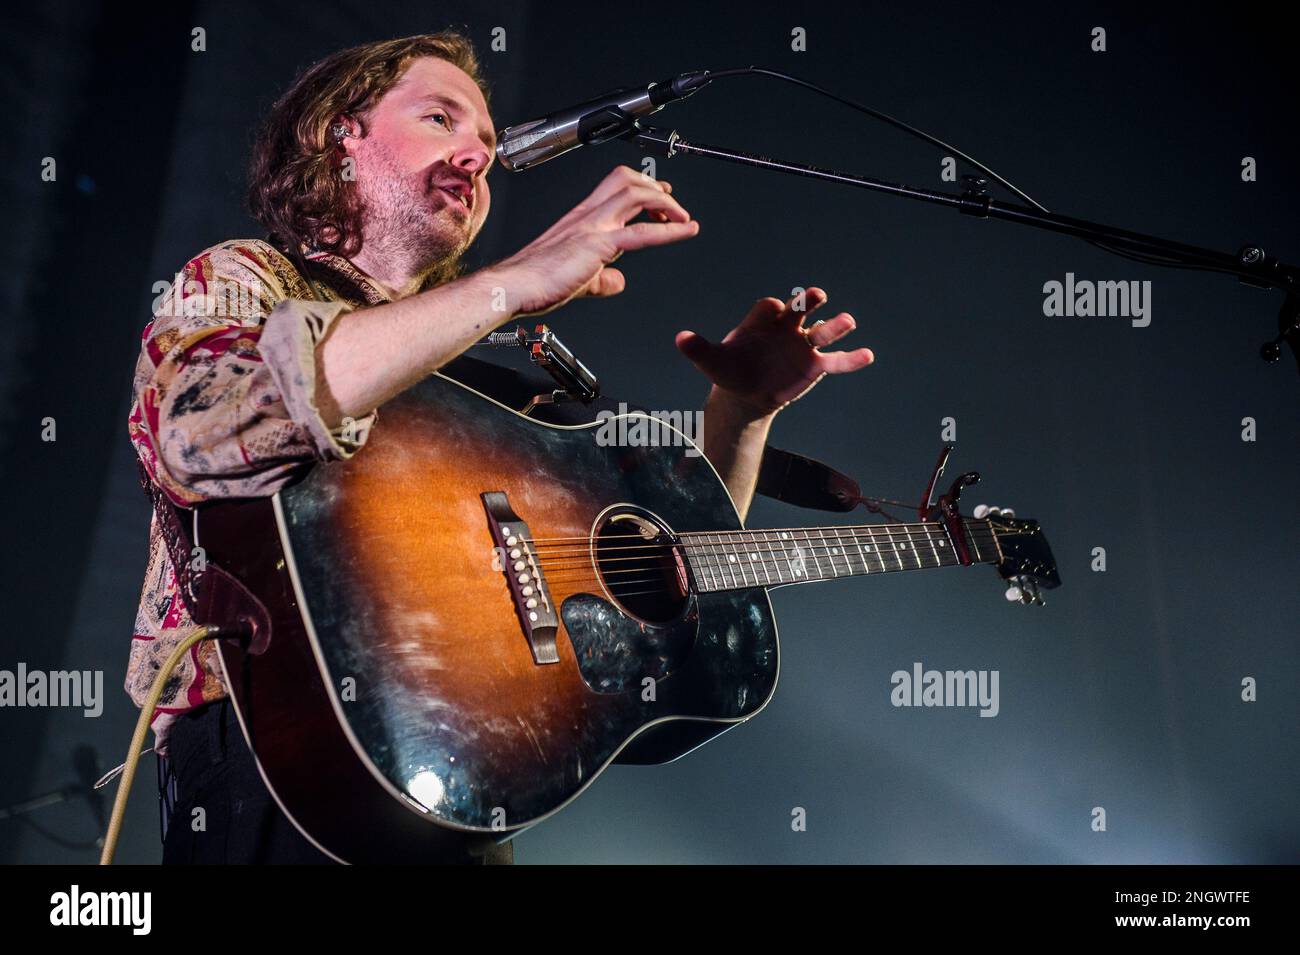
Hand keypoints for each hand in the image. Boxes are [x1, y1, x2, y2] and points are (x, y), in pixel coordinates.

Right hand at [486, 165, 697, 316]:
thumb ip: (601, 278)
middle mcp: (588, 215)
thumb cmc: (534, 282)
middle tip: (674, 206)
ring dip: (667, 204)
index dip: (643, 187)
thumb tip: (618, 282)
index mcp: (581, 218)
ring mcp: (593, 226)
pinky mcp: (597, 244)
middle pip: (628, 181)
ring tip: (683, 218)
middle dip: (657, 189)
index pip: (616, 188)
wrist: (514, 286)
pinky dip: (670, 229)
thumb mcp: (577, 277)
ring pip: (636, 194)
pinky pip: (640, 232)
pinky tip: (686, 231)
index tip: (661, 196)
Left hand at [676, 287, 874, 416]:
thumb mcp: (711, 361)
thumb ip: (698, 348)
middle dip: (807, 302)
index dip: (771, 309)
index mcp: (762, 318)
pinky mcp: (815, 366)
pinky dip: (852, 359)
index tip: (774, 310)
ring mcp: (803, 345)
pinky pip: (836, 361)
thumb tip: (678, 339)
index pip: (769, 307)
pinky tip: (868, 355)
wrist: (745, 393)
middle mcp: (787, 326)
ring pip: (822, 332)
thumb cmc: (730, 370)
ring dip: (835, 326)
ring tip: (848, 320)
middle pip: (801, 309)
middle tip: (815, 296)